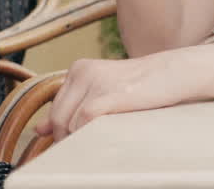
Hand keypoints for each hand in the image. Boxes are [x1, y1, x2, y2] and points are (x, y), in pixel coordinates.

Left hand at [35, 53, 191, 142]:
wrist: (175, 73)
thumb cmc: (142, 86)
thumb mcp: (103, 91)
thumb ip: (71, 106)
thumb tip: (39, 130)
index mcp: (80, 68)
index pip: (56, 108)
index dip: (63, 128)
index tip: (77, 138)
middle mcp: (83, 71)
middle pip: (58, 117)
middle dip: (68, 136)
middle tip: (88, 144)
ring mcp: (95, 82)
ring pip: (68, 123)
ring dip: (80, 137)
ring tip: (101, 137)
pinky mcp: (108, 95)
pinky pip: (83, 122)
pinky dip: (89, 133)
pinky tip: (106, 134)